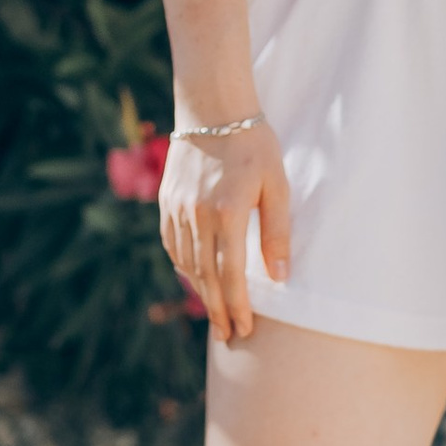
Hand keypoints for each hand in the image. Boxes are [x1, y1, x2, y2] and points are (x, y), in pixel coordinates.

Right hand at [158, 119, 289, 346]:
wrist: (211, 109)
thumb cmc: (253, 144)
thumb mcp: (276, 185)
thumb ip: (277, 232)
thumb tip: (279, 277)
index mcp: (227, 213)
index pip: (231, 274)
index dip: (238, 306)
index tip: (244, 329)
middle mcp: (197, 216)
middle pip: (206, 277)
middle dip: (218, 310)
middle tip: (228, 335)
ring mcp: (177, 210)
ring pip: (187, 264)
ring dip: (201, 293)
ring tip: (216, 315)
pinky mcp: (166, 203)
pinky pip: (173, 246)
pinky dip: (184, 268)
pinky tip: (196, 280)